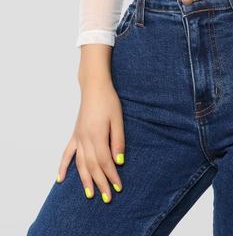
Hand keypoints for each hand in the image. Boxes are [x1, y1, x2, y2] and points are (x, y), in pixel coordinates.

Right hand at [56, 78, 125, 202]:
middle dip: (100, 183)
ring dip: (85, 180)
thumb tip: (119, 161)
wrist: (94, 87)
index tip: (118, 187)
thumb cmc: (108, 100)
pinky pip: (66, 153)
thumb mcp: (118, 119)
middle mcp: (85, 139)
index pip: (105, 162)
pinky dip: (63, 167)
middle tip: (107, 197)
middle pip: (93, 166)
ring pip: (80, 164)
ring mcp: (78, 138)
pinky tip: (60, 179)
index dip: (112, 175)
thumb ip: (118, 140)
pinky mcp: (74, 135)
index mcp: (97, 135)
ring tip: (90, 194)